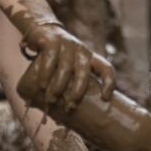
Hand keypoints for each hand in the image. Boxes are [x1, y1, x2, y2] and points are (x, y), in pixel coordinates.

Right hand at [8, 0, 114, 116]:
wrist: (42, 29)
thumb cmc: (57, 58)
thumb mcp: (67, 67)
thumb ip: (67, 86)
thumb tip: (60, 121)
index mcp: (90, 58)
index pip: (106, 68)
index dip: (109, 82)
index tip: (105, 98)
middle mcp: (81, 50)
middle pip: (84, 73)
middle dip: (77, 92)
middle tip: (69, 107)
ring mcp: (66, 45)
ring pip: (65, 69)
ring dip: (58, 87)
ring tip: (51, 100)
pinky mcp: (51, 41)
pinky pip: (50, 60)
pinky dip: (45, 74)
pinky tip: (41, 85)